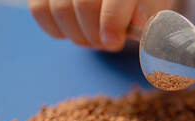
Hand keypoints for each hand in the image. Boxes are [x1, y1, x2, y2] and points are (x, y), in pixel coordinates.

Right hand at [28, 0, 175, 51]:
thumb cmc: (140, 2)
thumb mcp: (153, 5)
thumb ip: (151, 16)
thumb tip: (144, 30)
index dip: (112, 20)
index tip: (113, 41)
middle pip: (83, 6)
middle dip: (97, 35)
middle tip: (109, 43)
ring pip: (61, 11)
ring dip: (81, 37)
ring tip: (96, 39)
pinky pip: (41, 12)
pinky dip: (58, 31)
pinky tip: (77, 32)